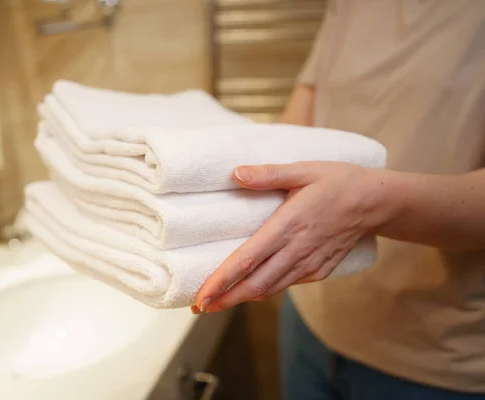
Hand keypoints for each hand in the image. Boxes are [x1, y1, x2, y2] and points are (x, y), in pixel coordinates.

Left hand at [193, 161, 386, 313]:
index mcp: (288, 226)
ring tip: (215, 304)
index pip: (247, 260)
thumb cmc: (338, 182)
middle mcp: (297, 251)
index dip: (222, 281)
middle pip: (254, 284)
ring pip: (269, 289)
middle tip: (198, 307)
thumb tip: (236, 174)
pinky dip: (263, 291)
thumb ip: (268, 174)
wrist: (376, 202)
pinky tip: (248, 291)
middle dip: (224, 298)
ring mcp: (309, 265)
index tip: (201, 296)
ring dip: (240, 298)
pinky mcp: (318, 271)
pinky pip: (285, 285)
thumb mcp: (304, 169)